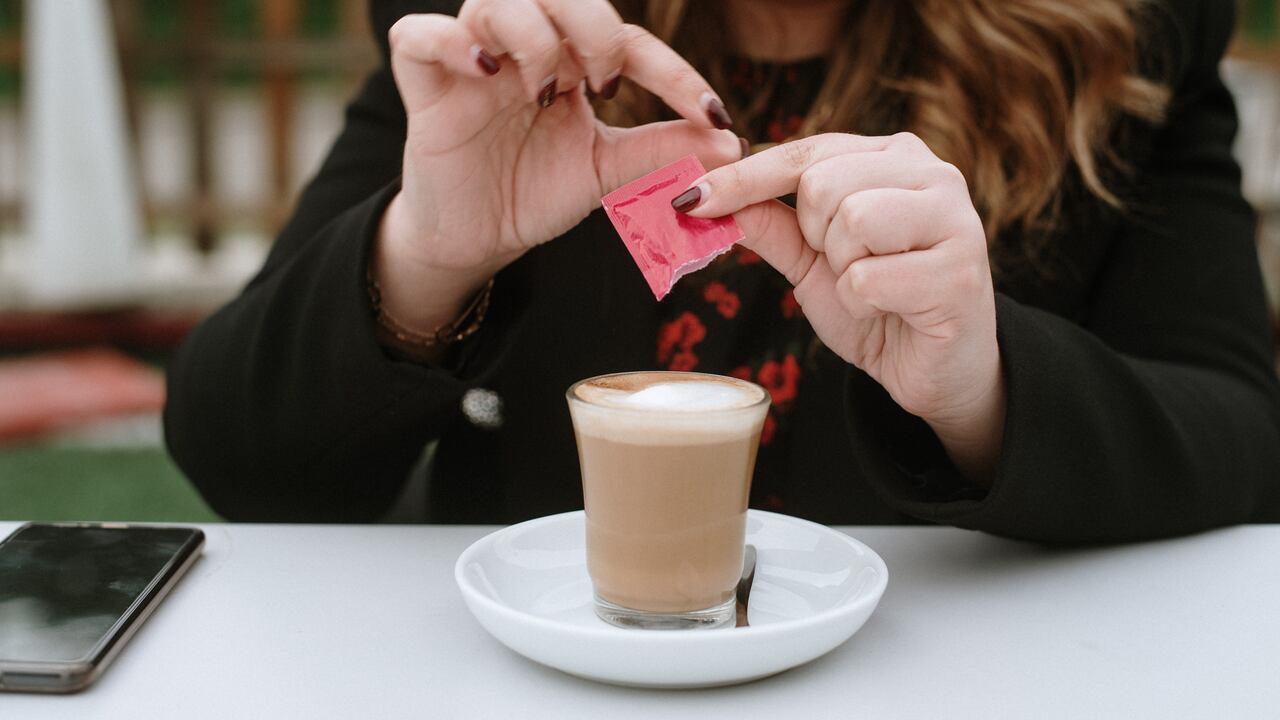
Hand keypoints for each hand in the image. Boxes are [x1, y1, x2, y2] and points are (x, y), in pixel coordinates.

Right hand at [376, 1, 740, 328]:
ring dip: (532, 35)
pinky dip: (450, 41)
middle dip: (594, 27)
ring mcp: (472, 60)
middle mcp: (522, 47)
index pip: (628, 41)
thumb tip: (730, 141)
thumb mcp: (606, 173)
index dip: (675, 73)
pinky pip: (418, 36)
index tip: (713, 115)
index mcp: (570, 60)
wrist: (476, 238)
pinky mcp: (424, 86)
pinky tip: (485, 70)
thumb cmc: (535, 192)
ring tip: (544, 91)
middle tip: (606, 83)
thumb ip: (661, 151)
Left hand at [679, 133, 1005, 481]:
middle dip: (815, 237)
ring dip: (842, 270)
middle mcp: (932, 172)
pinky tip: (892, 309)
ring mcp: (955, 217)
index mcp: (894, 156)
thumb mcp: (811, 261)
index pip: (804, 152)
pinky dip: (862, 303)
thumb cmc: (877, 305)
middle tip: (846, 266)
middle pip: (822, 184)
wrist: (933, 370)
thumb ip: (769, 224)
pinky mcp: (960, 270)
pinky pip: (867, 278)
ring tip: (872, 285)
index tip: (689, 201)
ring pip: (851, 221)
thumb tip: (705, 199)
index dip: (742, 178)